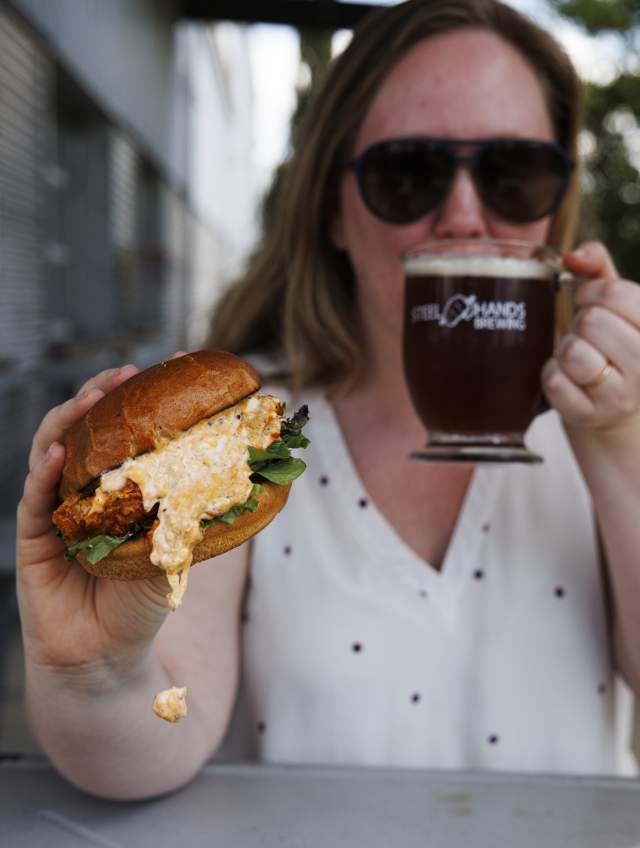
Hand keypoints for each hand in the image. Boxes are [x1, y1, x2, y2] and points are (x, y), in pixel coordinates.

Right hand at [17, 355, 185, 681]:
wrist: (108, 656)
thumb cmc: (141, 601)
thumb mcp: (177, 550)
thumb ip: (194, 514)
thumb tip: (240, 475)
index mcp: (116, 489)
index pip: (122, 432)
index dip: (134, 400)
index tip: (157, 368)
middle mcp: (82, 492)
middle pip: (83, 432)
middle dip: (98, 397)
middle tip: (122, 375)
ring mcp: (54, 512)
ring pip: (52, 454)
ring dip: (69, 423)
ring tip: (90, 399)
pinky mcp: (33, 540)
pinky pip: (34, 501)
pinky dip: (44, 474)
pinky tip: (58, 453)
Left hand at [541, 241, 639, 436]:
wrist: (612, 404)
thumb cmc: (610, 341)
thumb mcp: (613, 302)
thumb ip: (597, 267)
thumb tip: (574, 256)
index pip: (617, 294)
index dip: (590, 291)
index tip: (588, 300)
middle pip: (592, 322)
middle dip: (579, 322)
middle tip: (585, 334)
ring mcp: (619, 396)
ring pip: (574, 354)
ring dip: (565, 348)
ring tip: (575, 355)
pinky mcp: (588, 416)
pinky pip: (554, 382)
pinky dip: (551, 373)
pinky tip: (565, 376)